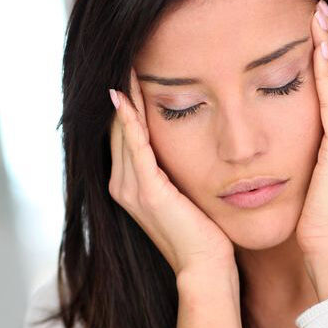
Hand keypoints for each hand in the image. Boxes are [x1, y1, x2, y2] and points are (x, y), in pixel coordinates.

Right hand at [108, 68, 235, 277]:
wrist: (207, 268)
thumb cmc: (202, 233)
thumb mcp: (183, 196)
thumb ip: (173, 173)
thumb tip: (184, 149)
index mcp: (132, 187)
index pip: (127, 135)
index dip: (128, 105)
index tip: (135, 75)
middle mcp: (124, 186)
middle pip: (120, 129)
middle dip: (124, 95)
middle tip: (128, 59)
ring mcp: (133, 190)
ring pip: (125, 133)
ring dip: (125, 99)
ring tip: (126, 66)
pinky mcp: (150, 193)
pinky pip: (137, 148)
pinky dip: (131, 121)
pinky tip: (127, 96)